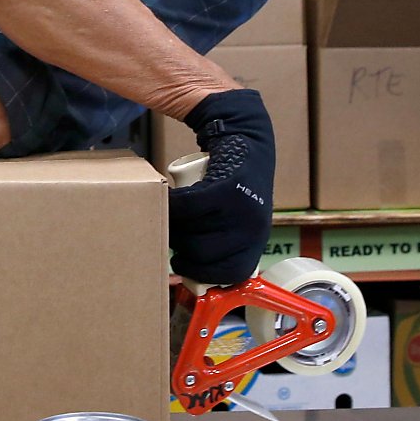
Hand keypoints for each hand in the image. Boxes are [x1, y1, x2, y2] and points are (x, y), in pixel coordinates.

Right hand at [167, 88, 274, 284]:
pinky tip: (165, 199)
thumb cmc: (233, 190)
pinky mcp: (226, 188)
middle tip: (173, 232)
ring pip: (190, 230)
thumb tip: (187, 279)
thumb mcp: (235, 224)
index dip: (197, 274)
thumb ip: (219, 248)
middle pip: (200, 255)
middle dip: (179, 247)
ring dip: (172, 223)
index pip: (226, 276)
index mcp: (254, 245)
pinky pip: (187, 205)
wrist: (247, 141)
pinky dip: (171, 203)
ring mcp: (241, 211)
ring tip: (170, 214)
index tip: (180, 265)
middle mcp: (252, 232)